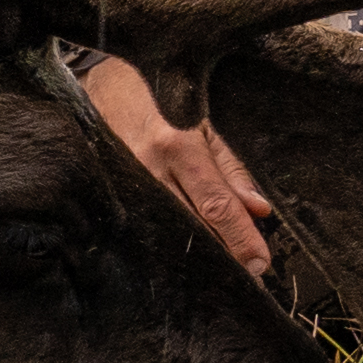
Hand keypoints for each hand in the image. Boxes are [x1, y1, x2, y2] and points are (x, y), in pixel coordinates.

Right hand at [75, 52, 272, 276]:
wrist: (102, 86)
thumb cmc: (160, 101)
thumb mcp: (203, 125)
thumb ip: (231, 169)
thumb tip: (259, 210)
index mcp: (178, 147)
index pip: (216, 203)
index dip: (240, 237)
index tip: (260, 263)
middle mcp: (149, 169)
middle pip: (192, 226)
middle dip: (223, 254)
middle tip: (249, 277)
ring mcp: (127, 184)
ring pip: (168, 231)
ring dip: (197, 254)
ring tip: (223, 272)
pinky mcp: (113, 194)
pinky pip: (146, 226)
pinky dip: (169, 244)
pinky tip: (185, 259)